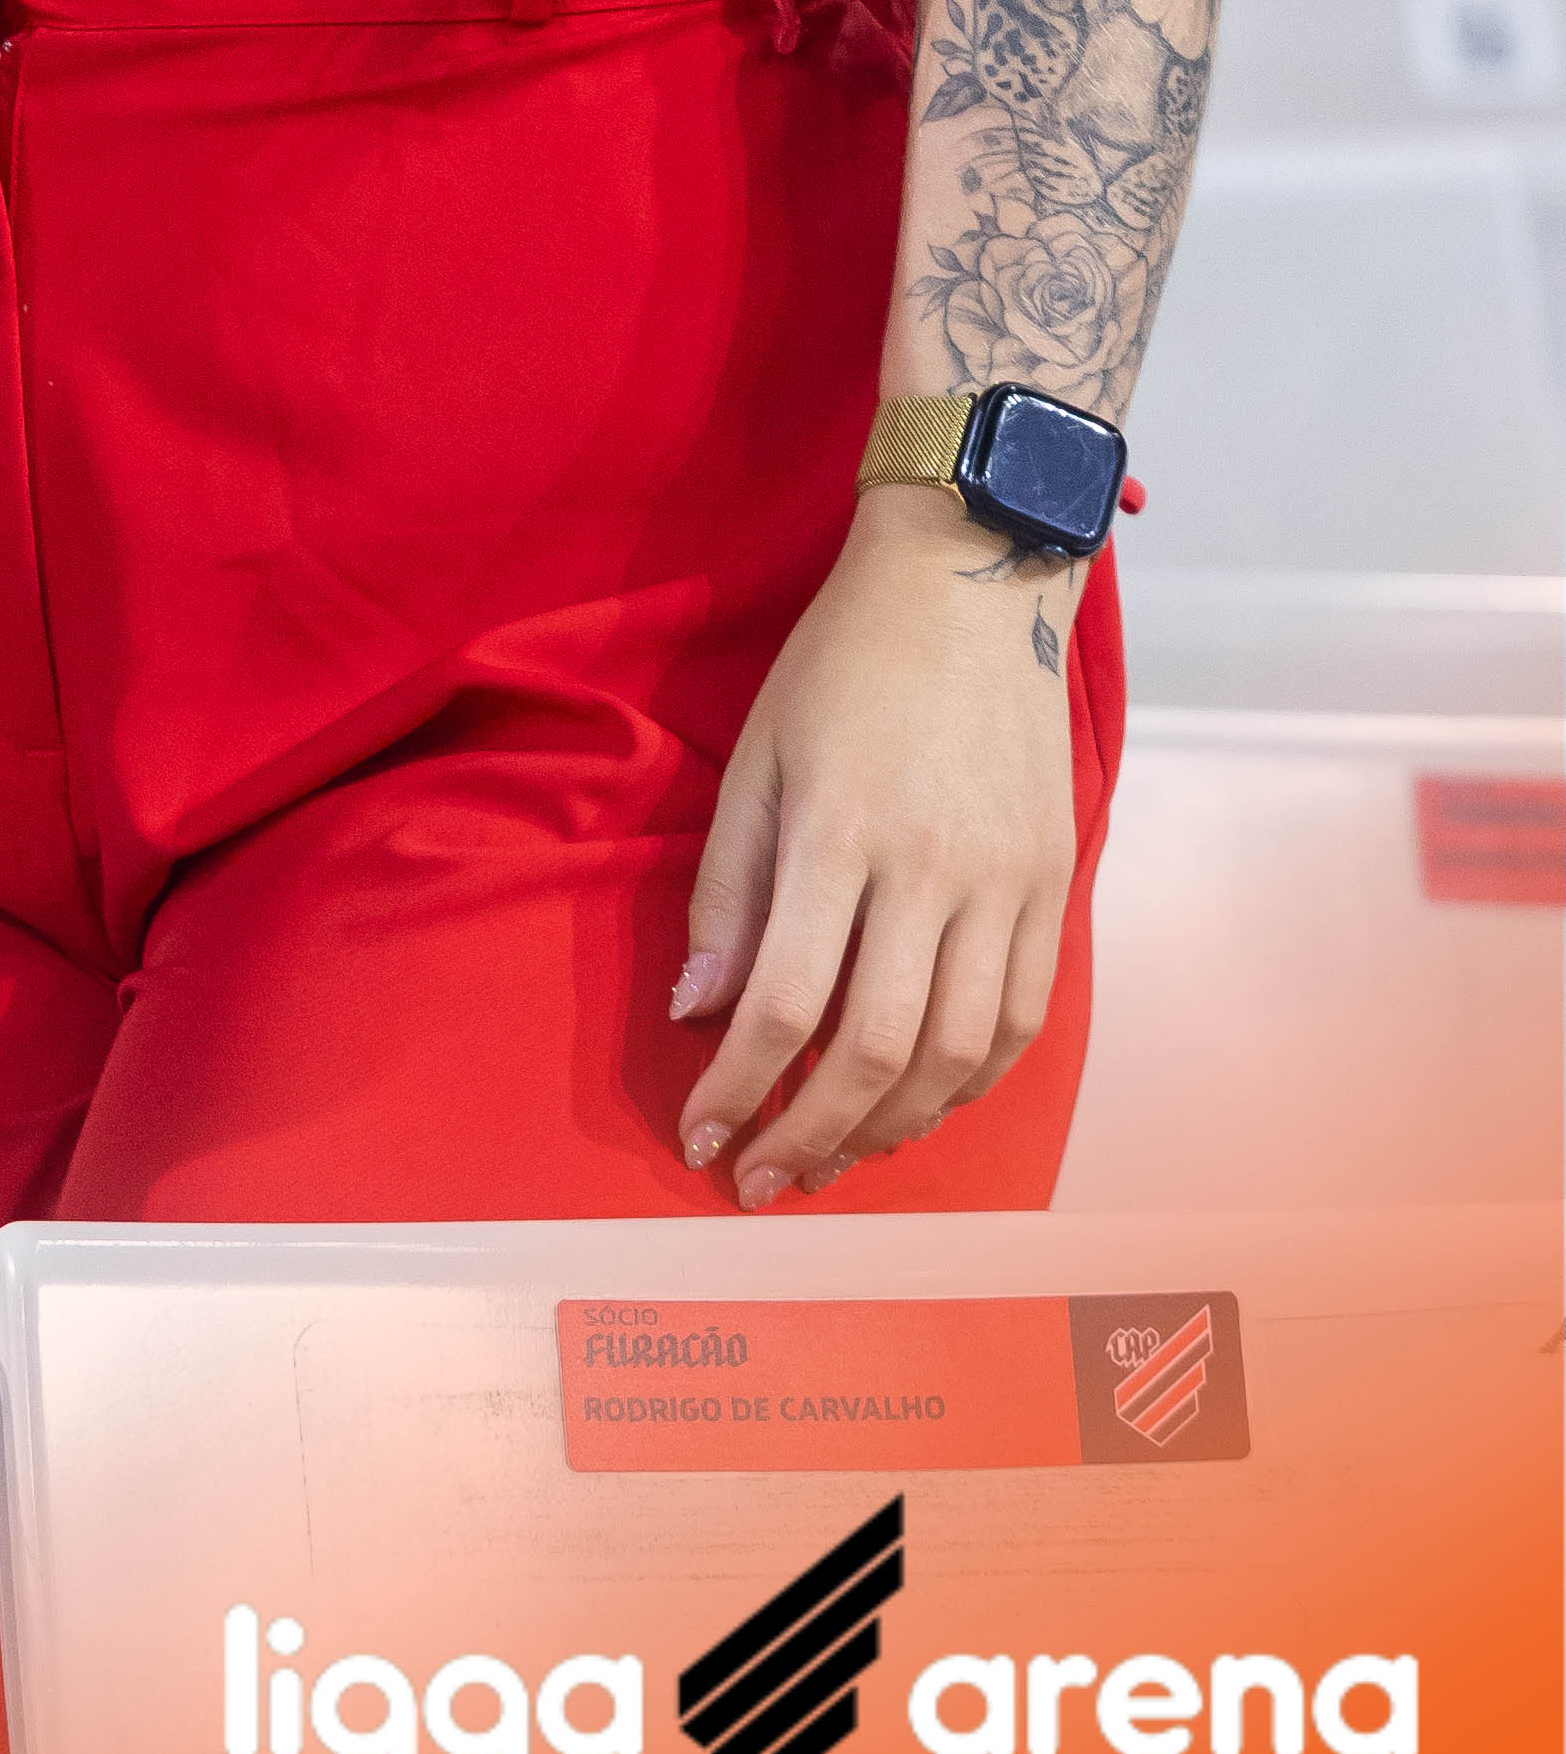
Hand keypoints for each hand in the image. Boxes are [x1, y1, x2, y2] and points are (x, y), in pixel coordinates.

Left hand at [670, 482, 1081, 1199]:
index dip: (740, 1086)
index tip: (701, 1133)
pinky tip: (919, 1102)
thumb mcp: (758, 754)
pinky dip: (969, 1081)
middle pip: (876, 1049)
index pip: (787, 1001)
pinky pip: (1020, 1018)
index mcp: (840, 828)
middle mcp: (932, 866)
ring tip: (834, 1152)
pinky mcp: (1052, 881)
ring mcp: (1005, 880)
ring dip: (890, 1125)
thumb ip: (729, 891)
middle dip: (812, 1134)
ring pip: (958, 1054)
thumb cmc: (844, 661)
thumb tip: (699, 1012)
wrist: (973, 576)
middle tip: (763, 1177)